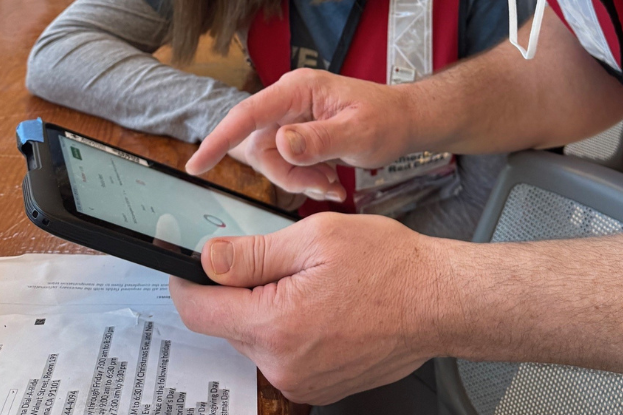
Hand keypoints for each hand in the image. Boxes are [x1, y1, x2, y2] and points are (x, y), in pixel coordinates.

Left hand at [169, 212, 447, 403]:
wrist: (437, 301)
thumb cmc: (387, 265)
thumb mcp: (315, 238)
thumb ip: (253, 254)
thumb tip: (208, 259)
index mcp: (275, 325)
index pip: (201, 310)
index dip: (187, 282)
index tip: (185, 264)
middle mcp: (283, 364)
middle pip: (229, 323)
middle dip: (238, 289)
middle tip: (275, 256)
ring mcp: (302, 380)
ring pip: (258, 336)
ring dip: (267, 307)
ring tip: (310, 278)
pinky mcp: (319, 384)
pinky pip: (285, 352)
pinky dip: (291, 325)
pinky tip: (323, 301)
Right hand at [186, 68, 415, 198]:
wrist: (405, 121)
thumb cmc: (386, 119)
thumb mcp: (357, 133)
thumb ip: (319, 139)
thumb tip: (281, 142)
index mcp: (298, 89)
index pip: (247, 114)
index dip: (218, 139)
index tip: (196, 165)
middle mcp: (289, 100)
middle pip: (259, 146)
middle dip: (286, 174)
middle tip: (323, 185)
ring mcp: (291, 117)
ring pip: (271, 160)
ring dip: (298, 179)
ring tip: (332, 184)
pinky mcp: (297, 134)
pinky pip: (286, 164)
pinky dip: (305, 179)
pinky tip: (331, 182)